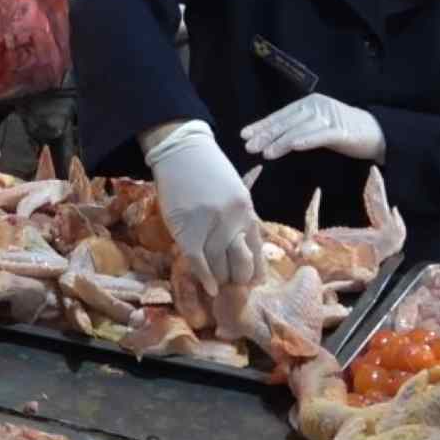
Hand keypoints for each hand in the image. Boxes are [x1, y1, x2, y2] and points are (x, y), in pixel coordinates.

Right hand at [143, 120, 264, 294]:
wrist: (182, 151)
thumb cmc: (208, 170)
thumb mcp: (235, 192)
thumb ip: (239, 219)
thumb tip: (241, 249)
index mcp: (247, 212)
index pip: (257, 252)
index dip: (255, 272)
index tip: (251, 283)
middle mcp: (233, 222)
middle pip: (240, 264)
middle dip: (237, 280)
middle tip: (232, 285)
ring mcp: (210, 226)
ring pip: (219, 266)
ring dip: (219, 279)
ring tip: (218, 284)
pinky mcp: (187, 230)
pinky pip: (198, 262)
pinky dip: (204, 277)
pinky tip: (209, 288)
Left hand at [242, 95, 384, 162]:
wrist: (376, 132)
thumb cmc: (341, 130)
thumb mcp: (315, 127)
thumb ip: (295, 128)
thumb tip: (267, 139)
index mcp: (309, 103)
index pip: (280, 115)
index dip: (262, 125)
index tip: (244, 135)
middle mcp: (318, 106)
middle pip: (287, 122)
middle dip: (266, 135)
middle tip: (249, 146)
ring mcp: (331, 117)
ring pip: (300, 130)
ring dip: (281, 141)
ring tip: (266, 153)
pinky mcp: (343, 131)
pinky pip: (322, 136)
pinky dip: (306, 140)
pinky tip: (293, 147)